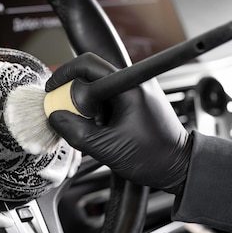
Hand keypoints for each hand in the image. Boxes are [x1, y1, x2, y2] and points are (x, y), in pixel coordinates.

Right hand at [46, 53, 191, 190]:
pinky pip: (107, 99)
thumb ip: (75, 131)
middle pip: (90, 75)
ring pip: (97, 89)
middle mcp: (133, 82)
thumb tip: (55, 118)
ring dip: (85, 107)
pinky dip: (96, 113)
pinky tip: (99, 130)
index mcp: (128, 87)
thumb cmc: (154, 157)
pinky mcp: (135, 102)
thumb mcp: (106, 147)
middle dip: (74, 96)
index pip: (88, 64)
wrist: (178, 167)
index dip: (65, 75)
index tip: (53, 90)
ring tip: (89, 128)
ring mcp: (135, 91)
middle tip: (67, 114)